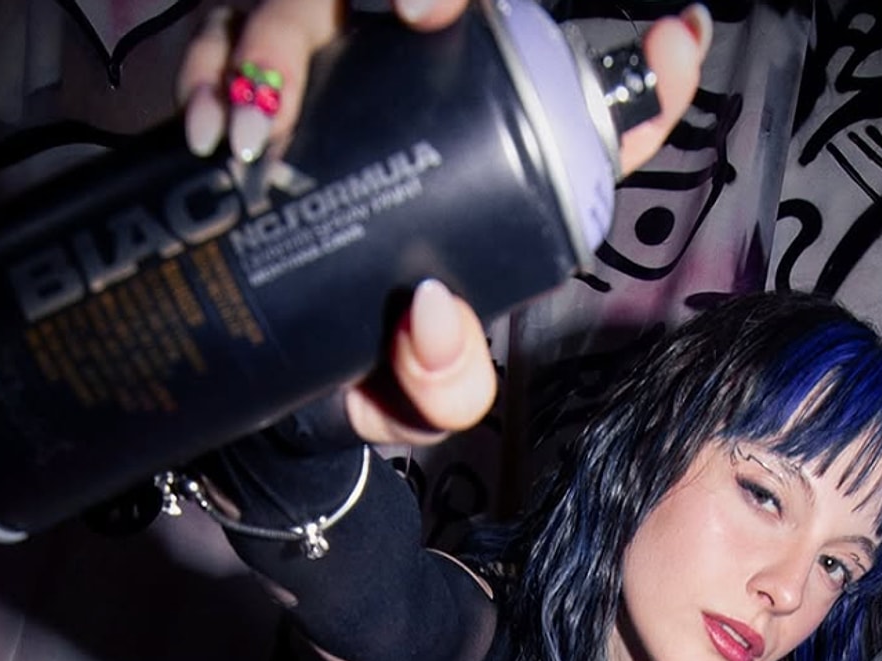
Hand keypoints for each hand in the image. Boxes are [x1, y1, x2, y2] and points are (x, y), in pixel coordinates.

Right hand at [177, 1, 710, 442]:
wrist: (265, 384)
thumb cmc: (366, 376)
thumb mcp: (418, 400)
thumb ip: (446, 383)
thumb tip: (427, 312)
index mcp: (497, 180)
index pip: (585, 115)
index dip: (643, 79)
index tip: (673, 40)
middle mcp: (427, 111)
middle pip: (446, 4)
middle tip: (414, 13)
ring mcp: (343, 82)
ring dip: (287, 26)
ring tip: (263, 113)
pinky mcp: (258, 79)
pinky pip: (226, 35)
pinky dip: (209, 66)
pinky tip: (208, 123)